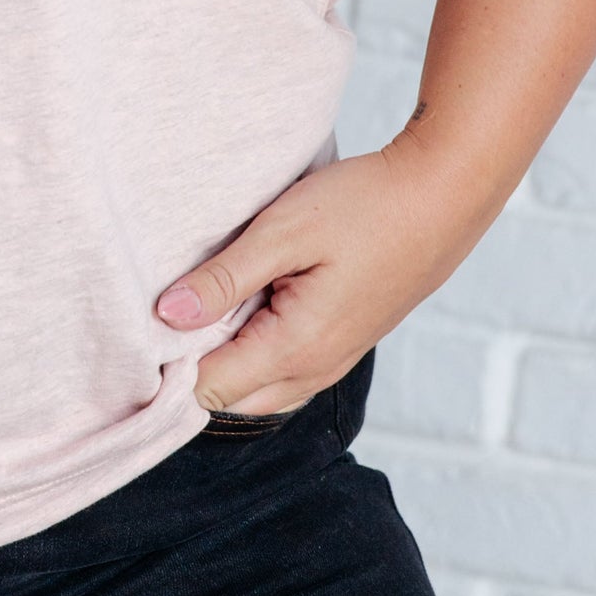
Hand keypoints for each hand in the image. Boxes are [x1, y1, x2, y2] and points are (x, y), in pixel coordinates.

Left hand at [156, 130, 495, 416]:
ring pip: (257, 388)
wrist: (442, 195)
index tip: (153, 316)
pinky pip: (282, 369)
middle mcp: (314, 371)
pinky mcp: (342, 343)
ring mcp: (333, 361)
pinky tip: (249, 299)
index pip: (207, 390)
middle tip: (180, 303)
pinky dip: (255, 347)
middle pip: (228, 400)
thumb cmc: (364, 206)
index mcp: (296, 349)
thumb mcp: (283, 231)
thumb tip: (166, 316)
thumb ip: (223, 279)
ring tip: (213, 297)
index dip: (171, 359)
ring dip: (227, 354)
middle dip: (194, 363)